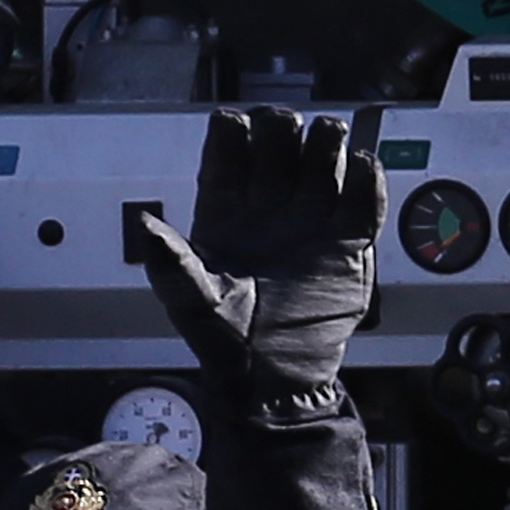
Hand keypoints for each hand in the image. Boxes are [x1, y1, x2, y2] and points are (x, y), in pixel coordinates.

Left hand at [136, 109, 383, 410]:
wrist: (274, 382)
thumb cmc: (225, 343)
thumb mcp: (192, 303)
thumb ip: (171, 263)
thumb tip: (144, 225)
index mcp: (225, 212)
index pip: (227, 149)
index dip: (232, 132)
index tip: (236, 128)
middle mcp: (268, 206)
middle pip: (279, 140)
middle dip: (282, 128)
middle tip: (284, 136)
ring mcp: (309, 219)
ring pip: (322, 156)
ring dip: (324, 142)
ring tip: (324, 146)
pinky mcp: (347, 241)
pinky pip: (362, 196)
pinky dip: (365, 178)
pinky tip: (358, 170)